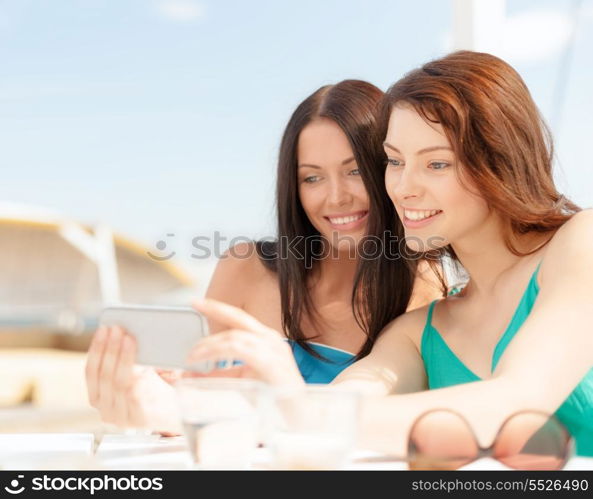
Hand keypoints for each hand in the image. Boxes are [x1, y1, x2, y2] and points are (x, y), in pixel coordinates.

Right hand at [85, 326, 181, 433]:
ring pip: (118, 382)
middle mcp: (106, 410)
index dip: (96, 349)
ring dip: (122, 357)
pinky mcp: (139, 418)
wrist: (176, 413)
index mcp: (99, 398)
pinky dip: (135, 374)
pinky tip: (140, 361)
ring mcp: (122, 417)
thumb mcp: (133, 376)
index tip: (103, 329)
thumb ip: (124, 361)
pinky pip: (133, 393)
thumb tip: (122, 333)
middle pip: (104, 376)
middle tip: (117, 329)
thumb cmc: (154, 390)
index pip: (91, 372)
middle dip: (109, 349)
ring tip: (129, 339)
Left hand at [188, 298, 304, 386]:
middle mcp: (270, 339)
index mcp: (265, 339)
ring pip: (235, 337)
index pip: (239, 319)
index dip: (218, 308)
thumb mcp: (242, 380)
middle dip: (215, 308)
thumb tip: (192, 372)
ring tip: (193, 354)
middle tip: (194, 303)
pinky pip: (240, 350)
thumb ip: (220, 374)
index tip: (198, 303)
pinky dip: (220, 353)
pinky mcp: (271, 363)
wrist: (299, 415)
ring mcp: (272, 350)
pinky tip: (207, 360)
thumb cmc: (274, 396)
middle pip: (238, 318)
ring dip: (211, 344)